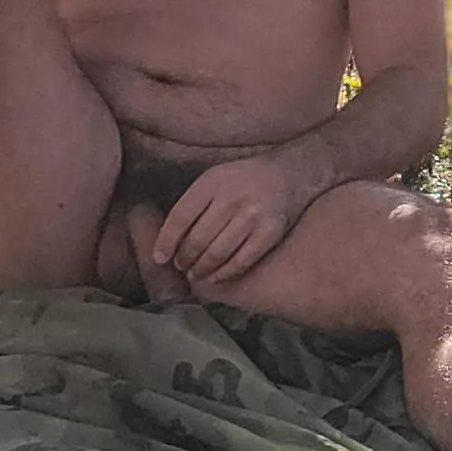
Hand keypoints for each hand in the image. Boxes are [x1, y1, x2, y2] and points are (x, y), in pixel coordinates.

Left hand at [154, 154, 311, 293]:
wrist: (290, 173)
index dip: (166, 242)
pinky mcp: (270, 232)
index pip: (180, 218)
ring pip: (216, 254)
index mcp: (213, 182)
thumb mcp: (216, 178)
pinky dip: (224, 274)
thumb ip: (195, 202)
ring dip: (201, 270)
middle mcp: (232, 198)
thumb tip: (169, 238)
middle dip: (185, 259)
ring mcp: (252, 216)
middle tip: (182, 267)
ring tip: (196, 274)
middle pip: (197, 240)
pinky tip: (216, 277)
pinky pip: (241, 261)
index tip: (160, 258)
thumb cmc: (245, 179)